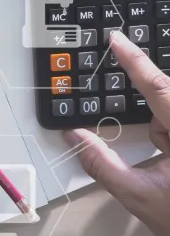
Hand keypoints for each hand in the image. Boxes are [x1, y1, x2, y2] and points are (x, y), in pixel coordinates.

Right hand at [68, 30, 169, 235]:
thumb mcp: (138, 196)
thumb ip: (102, 163)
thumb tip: (75, 137)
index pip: (158, 88)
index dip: (134, 61)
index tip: (116, 39)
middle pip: (168, 105)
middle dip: (154, 127)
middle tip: (154, 156)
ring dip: (163, 137)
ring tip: (167, 176)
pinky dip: (168, 142)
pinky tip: (169, 169)